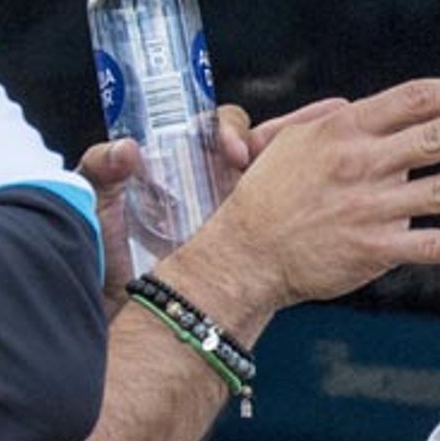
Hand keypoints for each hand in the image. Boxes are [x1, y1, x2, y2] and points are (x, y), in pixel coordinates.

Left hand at [77, 98, 348, 312]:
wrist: (127, 313)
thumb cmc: (99, 257)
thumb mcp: (96, 206)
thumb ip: (101, 168)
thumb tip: (125, 151)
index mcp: (183, 166)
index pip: (216, 130)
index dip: (229, 130)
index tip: (234, 151)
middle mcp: (216, 184)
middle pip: (264, 146)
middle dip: (293, 133)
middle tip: (320, 127)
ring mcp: (239, 215)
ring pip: (283, 175)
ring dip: (312, 158)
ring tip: (343, 141)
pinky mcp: (251, 245)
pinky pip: (287, 219)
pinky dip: (314, 206)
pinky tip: (339, 201)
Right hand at [169, 77, 439, 314]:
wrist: (246, 252)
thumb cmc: (267, 193)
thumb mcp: (289, 138)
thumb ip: (327, 116)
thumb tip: (357, 104)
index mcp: (344, 131)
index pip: (412, 100)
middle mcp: (363, 165)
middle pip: (435, 138)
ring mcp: (371, 209)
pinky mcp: (374, 250)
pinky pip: (429, 245)